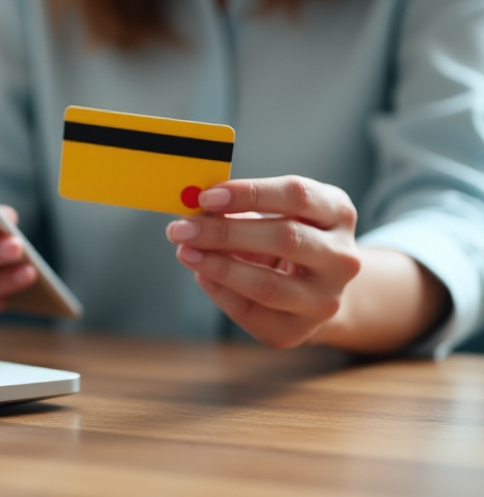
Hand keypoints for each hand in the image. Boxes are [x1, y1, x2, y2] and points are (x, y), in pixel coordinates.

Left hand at [165, 176, 361, 348]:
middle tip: (182, 227)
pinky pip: (251, 311)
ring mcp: (325, 298)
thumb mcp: (271, 214)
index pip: (297, 195)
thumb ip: (236, 209)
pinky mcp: (300, 330)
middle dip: (225, 232)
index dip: (249, 193)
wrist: (311, 291)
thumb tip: (192, 209)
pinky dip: (219, 291)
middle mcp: (341, 257)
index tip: (206, 196)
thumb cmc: (283, 241)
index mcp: (337, 213)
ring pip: (268, 284)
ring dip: (218, 266)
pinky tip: (202, 275)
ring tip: (185, 251)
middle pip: (285, 238)